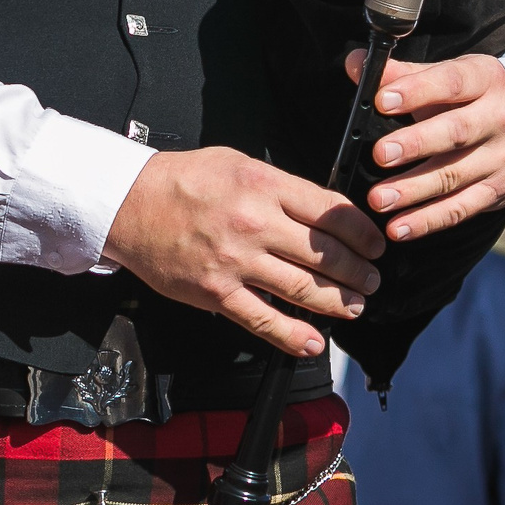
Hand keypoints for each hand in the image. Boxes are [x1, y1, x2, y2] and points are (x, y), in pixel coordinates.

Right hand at [101, 145, 384, 355]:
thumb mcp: (238, 163)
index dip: (364, 233)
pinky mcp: (217, 293)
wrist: (129, 204)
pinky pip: (265, 321)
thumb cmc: (183, 181)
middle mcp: (254, 223)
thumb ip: (281, 187)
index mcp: (263, 185)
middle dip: (360, 273)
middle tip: (371, 280)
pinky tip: (313, 341)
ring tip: (354, 305)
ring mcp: (236, 262)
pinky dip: (295, 337)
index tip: (375, 244)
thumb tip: (324, 211)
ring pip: (305, 291)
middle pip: (327, 255)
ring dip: (340, 303)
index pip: (332, 213)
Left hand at [346, 52, 504, 241]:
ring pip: (455, 176)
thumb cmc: (475, 98)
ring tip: (378, 199)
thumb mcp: (450, 75)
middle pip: (456, 132)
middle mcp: (499, 117)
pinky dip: (427, 221)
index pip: (451, 82)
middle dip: (416, 144)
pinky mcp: (497, 192)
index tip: (382, 100)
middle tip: (380, 154)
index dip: (417, 91)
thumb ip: (402, 73)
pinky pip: (460, 209)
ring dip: (414, 190)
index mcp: (486, 79)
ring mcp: (501, 158)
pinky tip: (397, 227)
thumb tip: (355, 64)